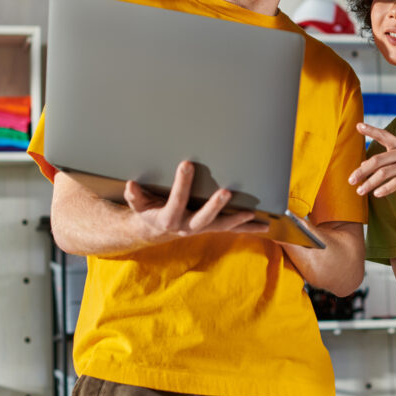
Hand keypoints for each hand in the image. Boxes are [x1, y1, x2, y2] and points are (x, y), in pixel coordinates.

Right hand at [123, 160, 267, 242]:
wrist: (154, 231)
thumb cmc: (148, 212)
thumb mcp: (138, 205)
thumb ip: (135, 196)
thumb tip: (130, 185)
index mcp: (169, 218)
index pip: (176, 199)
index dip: (182, 183)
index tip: (187, 163)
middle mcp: (187, 227)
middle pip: (203, 218)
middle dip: (215, 206)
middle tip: (226, 192)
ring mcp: (202, 229)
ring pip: (222, 226)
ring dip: (238, 220)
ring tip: (253, 213)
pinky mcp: (212, 229)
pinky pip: (231, 229)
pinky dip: (248, 227)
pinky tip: (265, 224)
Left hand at [349, 123, 395, 197]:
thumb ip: (387, 161)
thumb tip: (363, 166)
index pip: (384, 136)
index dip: (371, 130)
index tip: (358, 126)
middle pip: (378, 159)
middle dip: (362, 171)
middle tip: (350, 180)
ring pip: (385, 172)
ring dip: (370, 183)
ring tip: (360, 191)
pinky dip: (386, 188)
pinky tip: (377, 194)